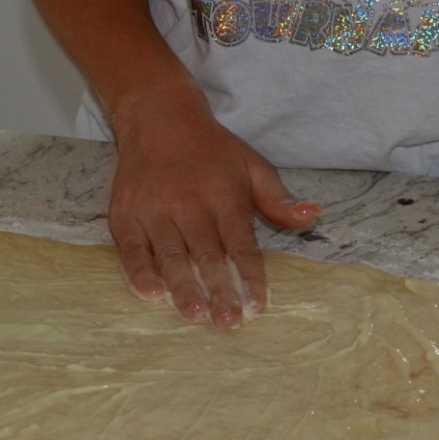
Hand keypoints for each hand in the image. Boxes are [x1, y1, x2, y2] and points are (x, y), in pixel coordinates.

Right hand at [108, 93, 319, 328]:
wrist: (159, 118)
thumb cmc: (211, 151)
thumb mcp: (252, 166)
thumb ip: (278, 198)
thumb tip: (313, 214)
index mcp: (224, 196)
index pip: (241, 243)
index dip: (250, 275)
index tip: (258, 305)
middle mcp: (189, 204)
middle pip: (206, 254)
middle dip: (219, 290)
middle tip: (228, 321)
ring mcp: (154, 210)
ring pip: (171, 255)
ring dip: (183, 287)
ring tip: (195, 314)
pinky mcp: (125, 215)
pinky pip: (132, 249)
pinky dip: (140, 272)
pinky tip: (151, 293)